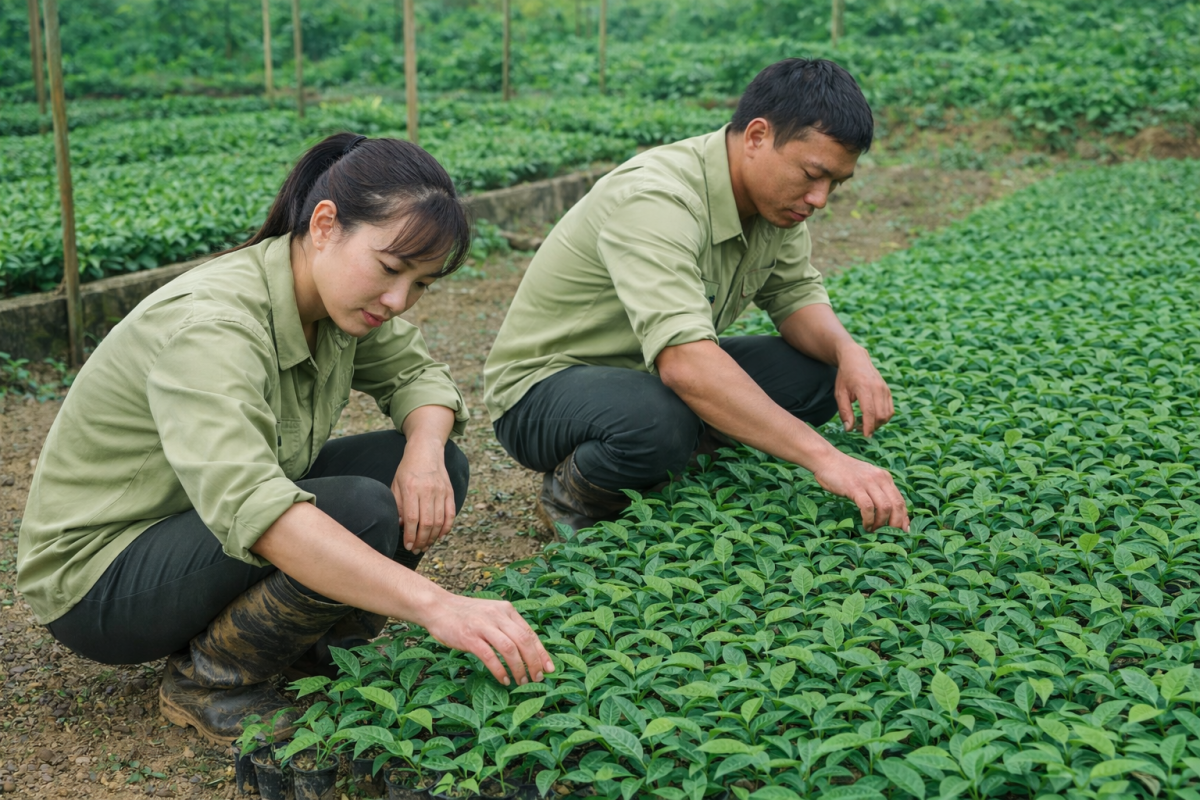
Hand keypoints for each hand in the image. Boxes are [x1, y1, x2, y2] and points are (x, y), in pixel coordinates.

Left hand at [391, 437, 455, 553]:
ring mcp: (441, 491)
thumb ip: (397, 505)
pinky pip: (450, 514)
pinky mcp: (450, 492)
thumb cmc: (408, 468)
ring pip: (439, 522)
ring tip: (426, 545)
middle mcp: (427, 491)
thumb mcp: (396, 484)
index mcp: (411, 489)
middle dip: (421, 540)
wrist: (426, 450)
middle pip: (427, 523)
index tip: (407, 545)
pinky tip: (440, 536)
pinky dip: (446, 528)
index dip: (410, 535)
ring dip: (433, 537)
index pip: (411, 518)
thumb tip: (401, 526)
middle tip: (416, 549)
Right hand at [419, 593, 554, 685]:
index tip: (550, 669)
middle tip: (537, 679)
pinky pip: (490, 656)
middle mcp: (498, 616)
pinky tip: (504, 680)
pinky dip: (500, 670)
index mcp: (507, 610)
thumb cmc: (467, 615)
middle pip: (523, 641)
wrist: (438, 607)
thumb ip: (507, 627)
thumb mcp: (492, 614)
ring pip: (509, 649)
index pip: (530, 633)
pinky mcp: (469, 637)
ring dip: (519, 668)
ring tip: (521, 681)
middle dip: (534, 662)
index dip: (542, 652)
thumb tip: (527, 650)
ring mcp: (483, 626)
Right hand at [813, 452, 909, 531]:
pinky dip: (869, 520)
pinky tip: (865, 525)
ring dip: (881, 523)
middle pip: (897, 505)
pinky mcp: (855, 487)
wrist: (826, 459)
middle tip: (889, 534)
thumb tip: (886, 512)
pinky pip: (868, 507)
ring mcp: (868, 482)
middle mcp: (880, 478)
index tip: (903, 531)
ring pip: (885, 507)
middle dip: (895, 524)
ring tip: (874, 530)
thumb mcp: (866, 479)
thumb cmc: (844, 473)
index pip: (901, 500)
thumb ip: (877, 491)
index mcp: (885, 477)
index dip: (903, 518)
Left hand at [835, 345, 893, 437]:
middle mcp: (877, 388)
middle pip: (881, 415)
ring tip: (864, 423)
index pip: (870, 412)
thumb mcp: (840, 393)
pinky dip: (883, 417)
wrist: (856, 359)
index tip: (865, 436)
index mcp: (864, 388)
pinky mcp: (888, 390)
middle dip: (872, 427)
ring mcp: (885, 389)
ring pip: (887, 414)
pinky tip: (872, 417)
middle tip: (859, 429)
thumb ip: (844, 412)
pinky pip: (890, 409)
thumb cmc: (845, 376)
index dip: (868, 426)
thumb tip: (849, 429)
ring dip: (878, 423)